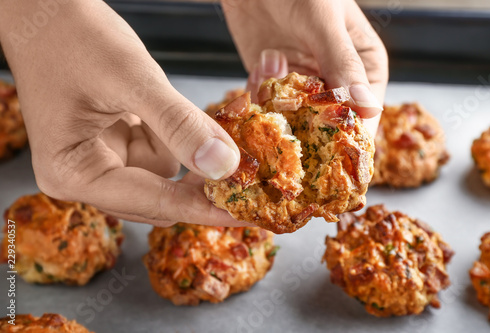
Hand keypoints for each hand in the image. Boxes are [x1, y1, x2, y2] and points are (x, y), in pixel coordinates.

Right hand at [0, 0, 245, 226]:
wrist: (47, 12)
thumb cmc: (72, 36)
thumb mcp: (131, 78)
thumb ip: (179, 124)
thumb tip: (224, 166)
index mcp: (73, 173)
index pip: (155, 204)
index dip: (206, 210)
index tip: (248, 216)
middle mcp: (83, 178)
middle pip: (160, 197)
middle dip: (200, 177)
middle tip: (244, 164)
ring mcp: (98, 163)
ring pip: (165, 174)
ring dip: (184, 146)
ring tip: (176, 110)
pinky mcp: (113, 147)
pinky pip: (159, 153)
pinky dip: (174, 134)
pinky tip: (159, 106)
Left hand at [222, 0, 387, 136]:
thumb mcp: (325, 22)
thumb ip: (343, 64)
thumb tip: (367, 110)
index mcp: (364, 68)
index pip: (364, 116)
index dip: (350, 140)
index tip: (332, 157)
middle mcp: (336, 82)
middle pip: (328, 124)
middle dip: (307, 127)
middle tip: (288, 123)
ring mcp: (302, 84)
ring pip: (294, 118)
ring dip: (278, 104)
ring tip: (270, 63)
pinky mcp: (274, 82)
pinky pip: (268, 105)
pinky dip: (260, 95)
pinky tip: (259, 67)